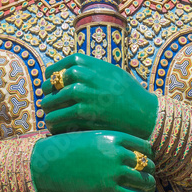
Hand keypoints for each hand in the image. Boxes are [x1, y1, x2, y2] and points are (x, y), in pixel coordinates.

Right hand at [30, 130, 155, 191]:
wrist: (43, 167)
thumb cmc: (61, 152)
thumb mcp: (88, 138)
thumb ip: (107, 144)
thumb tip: (121, 154)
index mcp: (114, 137)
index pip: (145, 147)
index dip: (147, 158)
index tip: (143, 166)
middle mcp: (118, 153)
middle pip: (148, 166)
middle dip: (147, 176)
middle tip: (143, 184)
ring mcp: (115, 173)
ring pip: (146, 183)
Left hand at [42, 54, 157, 138]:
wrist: (144, 113)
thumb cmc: (129, 93)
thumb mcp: (111, 72)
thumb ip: (92, 70)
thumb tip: (70, 72)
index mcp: (91, 64)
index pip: (60, 66)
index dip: (51, 75)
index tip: (50, 83)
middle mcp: (85, 76)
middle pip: (52, 83)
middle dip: (47, 94)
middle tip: (48, 102)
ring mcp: (83, 94)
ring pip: (51, 101)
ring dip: (48, 110)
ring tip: (49, 116)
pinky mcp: (83, 113)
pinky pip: (57, 117)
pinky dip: (53, 123)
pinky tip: (55, 127)